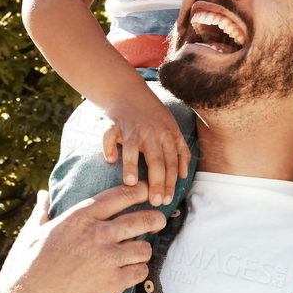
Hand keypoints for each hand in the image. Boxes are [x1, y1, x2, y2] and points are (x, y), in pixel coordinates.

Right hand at [0, 187, 166, 292]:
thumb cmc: (25, 270)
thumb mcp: (31, 234)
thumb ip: (43, 212)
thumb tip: (42, 194)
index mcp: (80, 217)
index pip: (123, 194)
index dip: (141, 191)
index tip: (149, 192)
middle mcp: (98, 234)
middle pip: (144, 219)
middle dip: (155, 219)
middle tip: (157, 222)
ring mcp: (107, 260)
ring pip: (145, 248)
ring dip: (142, 252)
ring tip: (134, 255)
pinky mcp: (112, 285)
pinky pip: (140, 272)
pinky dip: (137, 273)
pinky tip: (127, 275)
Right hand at [96, 88, 190, 204]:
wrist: (128, 90)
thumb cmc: (152, 114)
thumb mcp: (172, 128)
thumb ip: (180, 150)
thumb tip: (183, 175)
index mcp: (167, 135)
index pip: (171, 162)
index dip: (170, 182)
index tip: (168, 201)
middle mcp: (151, 132)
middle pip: (156, 160)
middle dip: (157, 182)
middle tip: (155, 201)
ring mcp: (133, 128)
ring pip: (133, 148)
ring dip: (132, 165)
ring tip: (131, 184)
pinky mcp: (115, 123)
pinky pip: (110, 135)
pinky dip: (109, 146)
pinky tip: (110, 160)